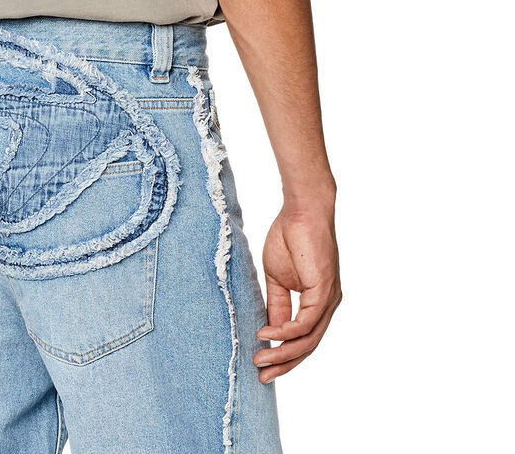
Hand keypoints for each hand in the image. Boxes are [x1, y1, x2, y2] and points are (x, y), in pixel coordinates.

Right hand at [253, 198, 341, 381]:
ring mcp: (329, 299)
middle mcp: (327, 305)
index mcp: (318, 302)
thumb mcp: (278, 278)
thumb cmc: (290, 237)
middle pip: (308, 346)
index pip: (304, 338)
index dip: (284, 355)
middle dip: (284, 364)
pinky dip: (286, 332)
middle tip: (262, 377)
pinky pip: (307, 322)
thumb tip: (270, 332)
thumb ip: (278, 304)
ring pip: (309, 339)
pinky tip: (267, 335)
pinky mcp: (324, 290)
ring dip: (283, 353)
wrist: (301, 210)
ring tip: (260, 360)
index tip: (263, 366)